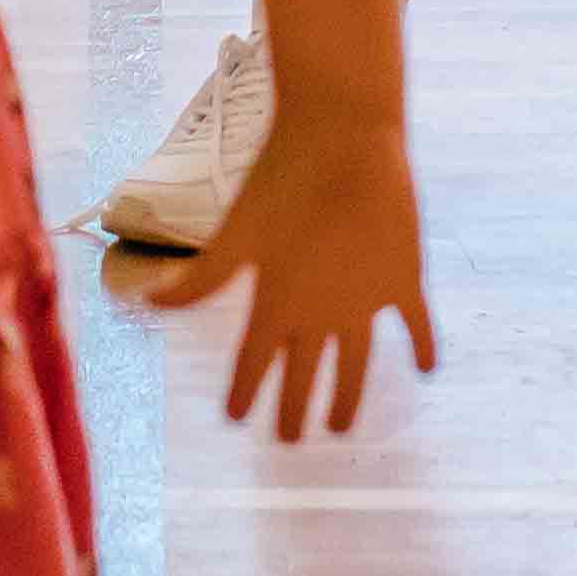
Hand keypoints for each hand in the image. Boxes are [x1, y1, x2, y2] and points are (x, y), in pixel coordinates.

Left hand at [136, 105, 438, 442]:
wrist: (346, 136)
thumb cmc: (282, 176)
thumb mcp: (234, 231)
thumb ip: (198, 279)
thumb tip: (149, 303)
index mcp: (274, 304)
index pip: (252, 365)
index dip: (243, 394)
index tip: (236, 418)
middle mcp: (320, 314)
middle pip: (304, 377)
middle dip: (294, 410)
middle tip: (290, 439)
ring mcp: (367, 301)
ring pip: (355, 365)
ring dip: (347, 398)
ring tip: (341, 426)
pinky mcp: (404, 279)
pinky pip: (416, 326)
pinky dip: (423, 348)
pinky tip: (428, 369)